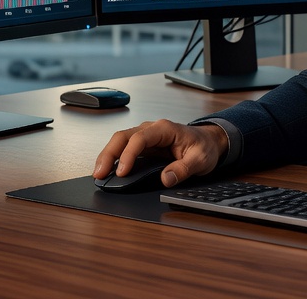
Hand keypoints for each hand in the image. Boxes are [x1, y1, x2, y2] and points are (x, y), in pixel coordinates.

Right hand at [93, 119, 228, 187]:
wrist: (208, 142)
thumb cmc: (204, 147)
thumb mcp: (201, 159)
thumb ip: (184, 169)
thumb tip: (166, 178)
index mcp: (165, 129)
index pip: (140, 138)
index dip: (128, 154)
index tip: (122, 172)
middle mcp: (152, 129)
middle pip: (123, 136)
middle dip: (109, 154)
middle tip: (100, 173)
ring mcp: (146, 136)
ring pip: (120, 141)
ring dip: (107, 156)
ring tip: (98, 173)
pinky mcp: (143, 145)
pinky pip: (124, 148)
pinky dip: (113, 158)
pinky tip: (107, 169)